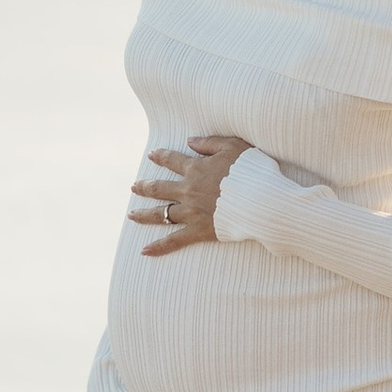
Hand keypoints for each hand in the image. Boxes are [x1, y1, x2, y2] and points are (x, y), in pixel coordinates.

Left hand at [131, 134, 251, 255]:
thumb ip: (209, 143)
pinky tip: (145, 251)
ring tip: (132, 215)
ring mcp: (191, 212)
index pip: (172, 160)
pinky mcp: (198, 231)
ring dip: (144, 214)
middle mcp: (188, 190)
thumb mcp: (233, 147)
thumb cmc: (251, 171)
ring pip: (161, 214)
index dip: (161, 156)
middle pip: (159, 188)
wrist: (260, 200)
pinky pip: (174, 240)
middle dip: (144, 187)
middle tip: (134, 187)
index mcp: (195, 169)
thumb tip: (189, 141)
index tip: (152, 155)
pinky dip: (159, 246)